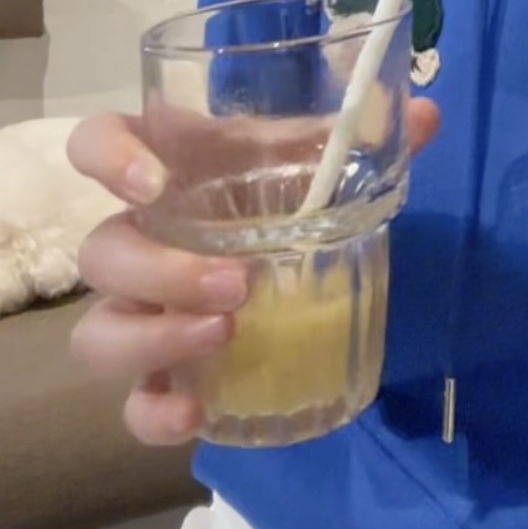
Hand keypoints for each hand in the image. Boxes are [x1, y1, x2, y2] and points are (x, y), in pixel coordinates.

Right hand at [68, 101, 440, 444]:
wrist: (289, 264)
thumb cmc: (286, 189)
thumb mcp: (319, 159)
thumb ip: (367, 136)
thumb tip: (431, 115)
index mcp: (172, 170)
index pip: (97, 145)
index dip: (107, 157)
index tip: (153, 180)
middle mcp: (140, 239)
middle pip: (102, 252)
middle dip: (161, 271)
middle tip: (238, 284)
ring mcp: (139, 313)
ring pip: (97, 333)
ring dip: (154, 338)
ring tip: (226, 334)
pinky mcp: (154, 376)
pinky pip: (129, 406)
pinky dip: (153, 413)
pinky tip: (198, 413)